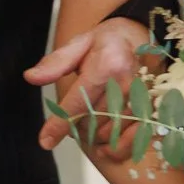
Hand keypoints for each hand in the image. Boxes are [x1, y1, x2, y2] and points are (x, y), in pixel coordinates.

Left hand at [26, 16, 148, 151]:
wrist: (142, 36)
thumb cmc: (108, 42)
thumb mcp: (79, 44)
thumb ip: (55, 63)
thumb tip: (31, 77)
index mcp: (107, 65)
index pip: (78, 102)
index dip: (60, 124)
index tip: (45, 140)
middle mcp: (128, 84)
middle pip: (93, 122)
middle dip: (76, 127)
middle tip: (70, 118)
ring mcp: (143, 99)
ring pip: (110, 132)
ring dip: (94, 135)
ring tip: (88, 121)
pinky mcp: (152, 110)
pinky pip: (132, 139)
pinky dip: (116, 146)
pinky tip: (105, 144)